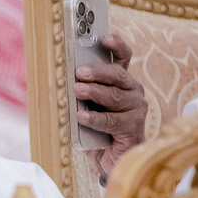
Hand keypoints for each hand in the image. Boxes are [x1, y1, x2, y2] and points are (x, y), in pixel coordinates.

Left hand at [76, 35, 147, 181]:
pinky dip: (95, 118)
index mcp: (122, 83)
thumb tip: (60, 81)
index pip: (123, 58)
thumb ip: (79, 94)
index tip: (105, 37)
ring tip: (77, 90)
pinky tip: (81, 116)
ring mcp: (136, 110)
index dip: (116, 46)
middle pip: (118, 75)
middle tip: (79, 72)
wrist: (112, 160)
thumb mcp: (86, 107)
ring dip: (94, 92)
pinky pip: (112, 121)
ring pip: (115, 96)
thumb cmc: (97, 130)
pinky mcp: (134, 128)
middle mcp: (133, 92)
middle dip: (98, 72)